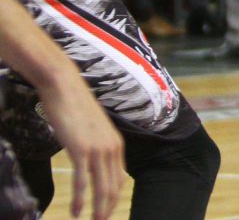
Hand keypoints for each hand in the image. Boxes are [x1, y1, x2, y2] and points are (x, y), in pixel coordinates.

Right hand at [38, 80, 124, 219]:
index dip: (113, 197)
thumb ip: (96, 143)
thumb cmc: (76, 106)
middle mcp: (111, 147)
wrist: (65, 86)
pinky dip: (81, 198)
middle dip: (108, 207)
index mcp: (116, 143)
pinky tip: (77, 212)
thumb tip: (93, 155)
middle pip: (113, 186)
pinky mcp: (81, 148)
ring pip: (101, 186)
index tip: (106, 211)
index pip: (119, 178)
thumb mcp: (92, 128)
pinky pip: (82, 180)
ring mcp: (97, 148)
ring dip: (97, 208)